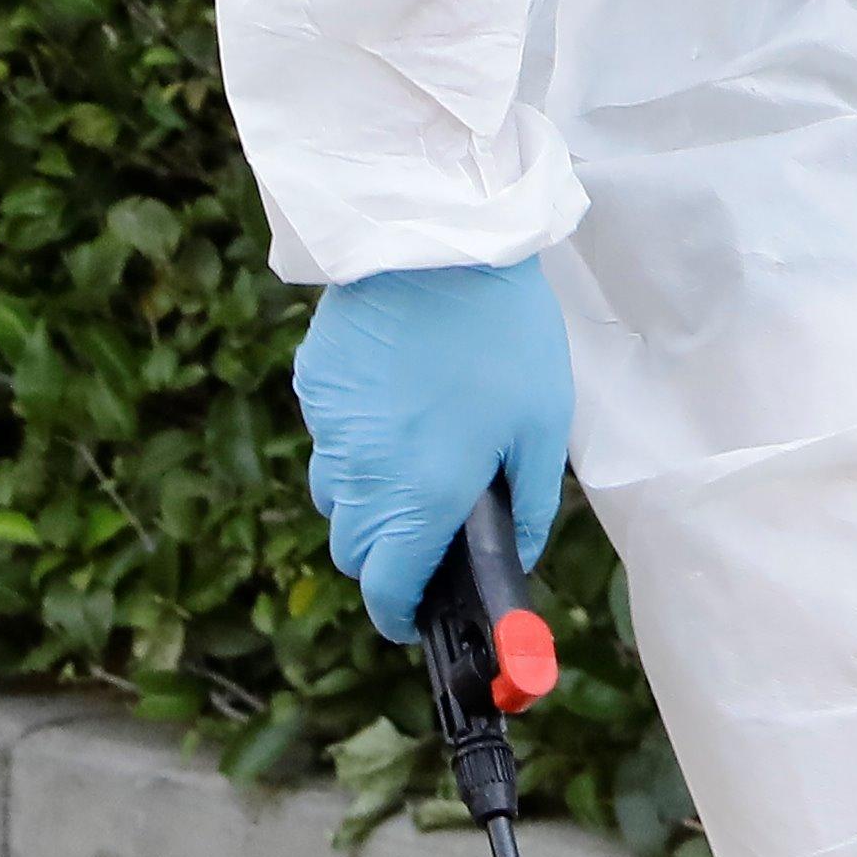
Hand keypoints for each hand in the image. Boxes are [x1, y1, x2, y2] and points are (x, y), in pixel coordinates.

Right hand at [294, 258, 576, 633]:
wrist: (441, 241)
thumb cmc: (504, 335)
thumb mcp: (543, 428)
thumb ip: (529, 508)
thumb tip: (516, 559)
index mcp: (421, 496)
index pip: (386, 591)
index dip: (401, 615)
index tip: (418, 616)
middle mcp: (362, 474)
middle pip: (353, 551)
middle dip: (385, 559)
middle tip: (429, 532)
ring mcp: (329, 430)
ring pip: (334, 496)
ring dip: (367, 501)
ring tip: (417, 457)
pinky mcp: (314, 386)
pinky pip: (328, 438)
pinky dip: (355, 442)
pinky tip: (397, 399)